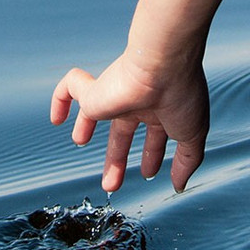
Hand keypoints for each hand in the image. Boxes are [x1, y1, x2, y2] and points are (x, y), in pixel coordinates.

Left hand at [51, 47, 208, 193]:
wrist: (164, 63)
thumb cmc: (182, 95)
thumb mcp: (193, 136)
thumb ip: (187, 161)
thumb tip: (179, 185)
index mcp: (161, 110)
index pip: (153, 136)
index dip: (150, 155)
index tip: (147, 173)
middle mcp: (137, 102)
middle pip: (122, 131)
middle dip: (116, 158)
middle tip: (110, 184)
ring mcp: (115, 95)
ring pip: (96, 111)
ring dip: (86, 126)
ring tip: (79, 141)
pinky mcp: (95, 90)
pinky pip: (69, 88)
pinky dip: (59, 99)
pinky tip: (56, 118)